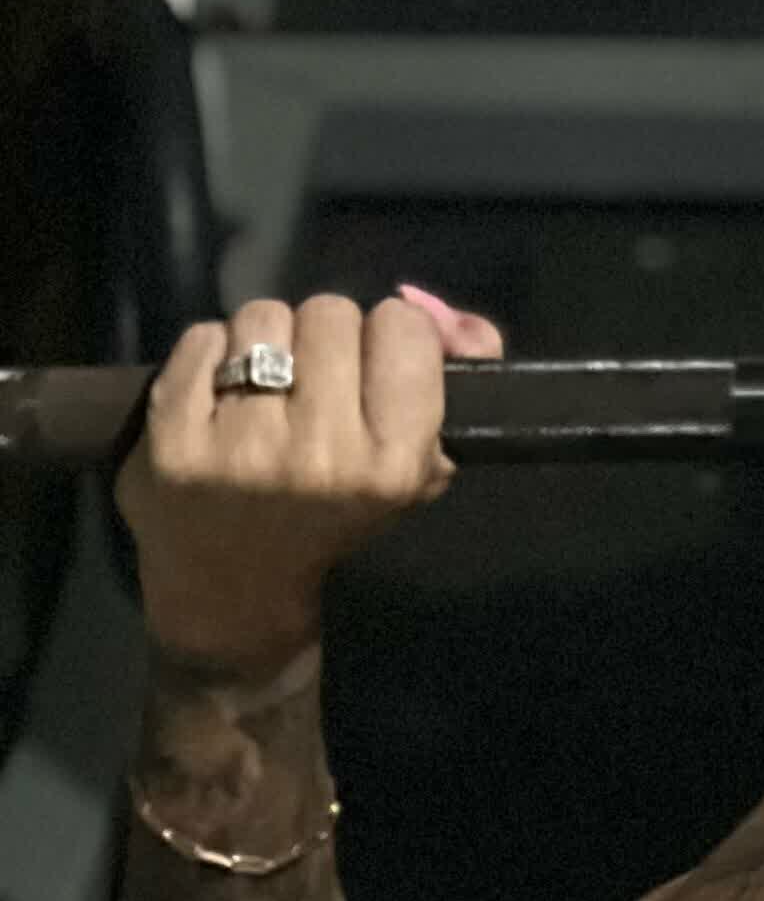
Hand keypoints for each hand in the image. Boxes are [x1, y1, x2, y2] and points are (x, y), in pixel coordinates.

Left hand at [118, 286, 503, 670]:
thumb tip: (451, 316)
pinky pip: (201, 339)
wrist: (233, 588)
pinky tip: (217, 396)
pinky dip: (209, 354)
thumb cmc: (335, 517)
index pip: (402, 327)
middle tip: (313, 378)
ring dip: (264, 340)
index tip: (374, 364)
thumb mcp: (417, 463)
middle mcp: (321, 452)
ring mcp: (241, 444)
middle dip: (324, 338)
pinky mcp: (173, 437)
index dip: (389, 335)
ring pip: (264, 317)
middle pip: (331, 312)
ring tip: (261, 384)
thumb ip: (454, 375)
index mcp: (392, 461)